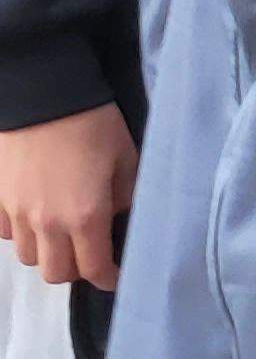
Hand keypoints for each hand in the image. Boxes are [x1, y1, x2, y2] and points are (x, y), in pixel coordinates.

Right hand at [0, 103, 133, 289]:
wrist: (44, 95)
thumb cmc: (93, 124)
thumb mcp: (126, 159)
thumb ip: (124, 196)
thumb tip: (116, 216)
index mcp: (86, 216)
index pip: (94, 268)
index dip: (108, 278)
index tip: (116, 276)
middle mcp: (47, 222)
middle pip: (55, 273)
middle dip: (76, 270)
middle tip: (90, 254)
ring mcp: (16, 213)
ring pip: (28, 256)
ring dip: (48, 252)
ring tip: (63, 234)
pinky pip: (6, 234)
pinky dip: (22, 233)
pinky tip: (36, 216)